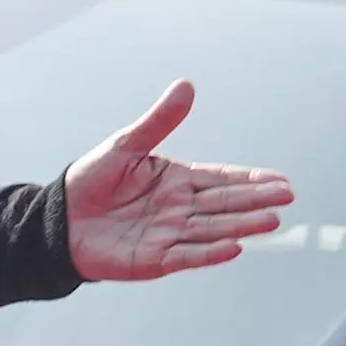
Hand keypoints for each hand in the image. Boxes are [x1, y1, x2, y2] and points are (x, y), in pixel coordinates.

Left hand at [62, 81, 293, 281]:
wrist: (58, 220)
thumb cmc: (90, 181)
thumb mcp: (126, 145)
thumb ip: (159, 121)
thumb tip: (186, 86)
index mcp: (178, 181)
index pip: (222, 180)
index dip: (251, 180)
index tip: (280, 181)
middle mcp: (180, 209)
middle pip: (225, 205)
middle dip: (256, 201)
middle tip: (287, 197)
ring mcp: (170, 236)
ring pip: (213, 230)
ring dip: (243, 226)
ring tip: (271, 221)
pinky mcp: (154, 260)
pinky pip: (187, 255)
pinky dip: (210, 253)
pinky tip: (235, 248)